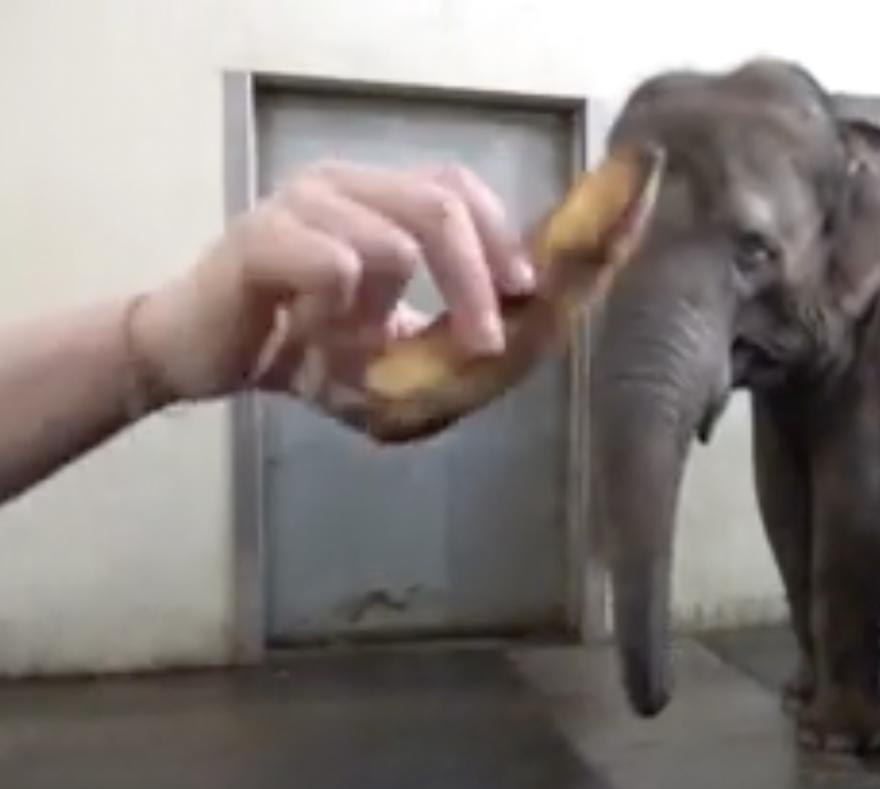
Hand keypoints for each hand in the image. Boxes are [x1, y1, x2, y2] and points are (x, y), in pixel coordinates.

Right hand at [129, 158, 533, 404]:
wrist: (197, 356)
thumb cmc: (299, 350)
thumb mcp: (390, 354)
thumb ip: (447, 349)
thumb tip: (516, 354)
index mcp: (379, 198)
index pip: (458, 185)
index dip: (501, 234)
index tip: (525, 293)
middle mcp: (344, 184)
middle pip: (441, 205)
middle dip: (477, 280)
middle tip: (488, 342)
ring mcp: (301, 203)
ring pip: (395, 242)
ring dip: (391, 315)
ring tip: (355, 348)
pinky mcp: (262, 234)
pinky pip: (337, 266)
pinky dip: (341, 316)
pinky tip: (313, 338)